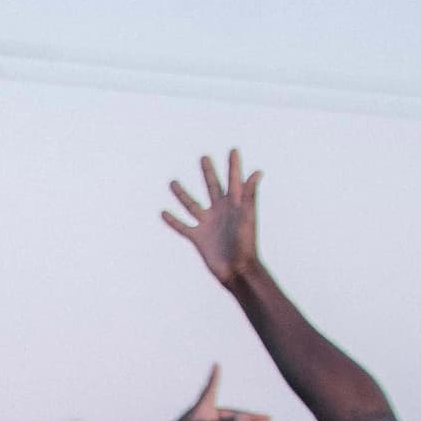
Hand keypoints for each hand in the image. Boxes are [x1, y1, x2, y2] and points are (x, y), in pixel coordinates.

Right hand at [160, 151, 262, 288]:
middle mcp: (221, 211)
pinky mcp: (198, 237)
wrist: (237, 270)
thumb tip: (257, 172)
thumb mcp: (248, 217)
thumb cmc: (246, 244)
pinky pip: (183, 226)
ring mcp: (208, 223)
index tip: (234, 150)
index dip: (234, 166)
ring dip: (182, 194)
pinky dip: (173, 220)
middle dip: (209, 172)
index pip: (234, 180)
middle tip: (204, 158)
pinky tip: (164, 213)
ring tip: (173, 182)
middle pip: (213, 186)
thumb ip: (250, 194)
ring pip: (192, 204)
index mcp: (236, 204)